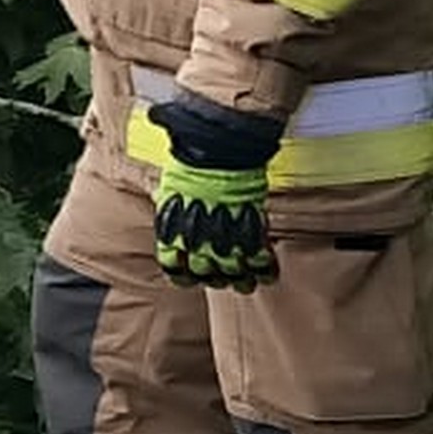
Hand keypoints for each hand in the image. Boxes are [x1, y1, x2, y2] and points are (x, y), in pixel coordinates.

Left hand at [147, 90, 282, 286]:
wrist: (216, 149)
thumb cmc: (190, 162)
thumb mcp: (169, 186)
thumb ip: (170, 205)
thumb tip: (163, 203)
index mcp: (171, 228)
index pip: (172, 264)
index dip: (181, 275)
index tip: (188, 277)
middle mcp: (195, 237)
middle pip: (204, 272)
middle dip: (213, 278)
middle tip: (221, 279)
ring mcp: (222, 234)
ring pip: (231, 271)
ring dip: (239, 280)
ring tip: (245, 284)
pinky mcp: (249, 228)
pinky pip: (259, 257)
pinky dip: (264, 268)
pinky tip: (269, 274)